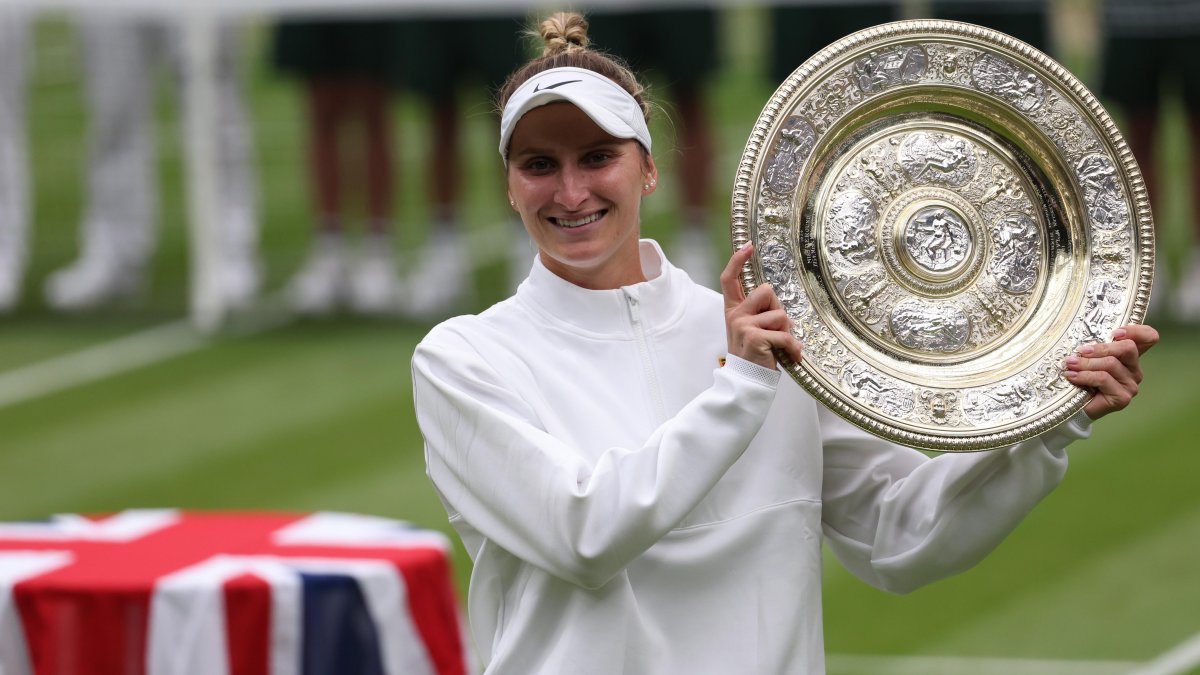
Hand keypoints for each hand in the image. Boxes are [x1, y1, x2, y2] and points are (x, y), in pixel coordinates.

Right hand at [720, 243, 802, 369]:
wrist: (747, 383)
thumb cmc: (754, 356)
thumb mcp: (752, 331)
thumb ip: (760, 313)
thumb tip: (780, 306)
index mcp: (733, 310)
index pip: (730, 280)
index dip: (738, 261)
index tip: (748, 246)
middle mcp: (735, 315)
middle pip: (766, 291)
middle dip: (779, 309)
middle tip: (777, 331)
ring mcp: (743, 325)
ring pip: (780, 314)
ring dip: (787, 332)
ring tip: (781, 347)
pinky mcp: (755, 337)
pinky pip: (785, 334)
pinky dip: (793, 348)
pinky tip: (791, 357)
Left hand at [1065, 324, 1158, 419]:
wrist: (1074, 407)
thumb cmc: (1081, 378)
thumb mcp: (1087, 357)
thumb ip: (1094, 347)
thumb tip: (1085, 338)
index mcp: (1129, 357)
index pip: (1149, 338)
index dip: (1136, 331)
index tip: (1114, 334)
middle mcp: (1134, 370)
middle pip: (1128, 348)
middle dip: (1101, 347)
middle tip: (1081, 351)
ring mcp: (1130, 385)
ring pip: (1111, 364)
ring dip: (1085, 363)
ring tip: (1069, 364)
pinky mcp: (1122, 398)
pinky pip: (1103, 379)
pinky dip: (1084, 375)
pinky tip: (1071, 376)